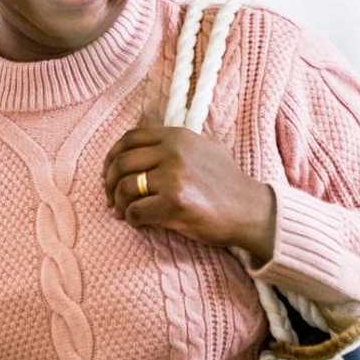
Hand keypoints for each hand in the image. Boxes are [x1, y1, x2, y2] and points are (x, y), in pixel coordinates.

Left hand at [103, 126, 276, 262]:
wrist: (250, 210)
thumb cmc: (227, 183)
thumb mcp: (204, 148)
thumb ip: (177, 143)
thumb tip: (143, 147)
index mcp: (178, 136)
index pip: (130, 138)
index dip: (113, 155)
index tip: (109, 172)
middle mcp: (173, 151)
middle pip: (122, 162)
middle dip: (109, 183)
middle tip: (110, 198)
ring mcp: (173, 176)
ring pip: (124, 187)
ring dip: (119, 204)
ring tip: (125, 212)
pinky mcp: (174, 203)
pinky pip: (136, 211)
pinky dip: (133, 220)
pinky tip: (141, 223)